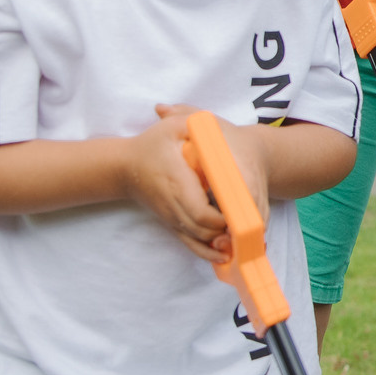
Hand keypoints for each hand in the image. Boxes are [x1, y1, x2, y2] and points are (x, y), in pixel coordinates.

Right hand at [123, 104, 233, 263]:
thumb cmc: (152, 145)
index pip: (201, 210)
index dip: (223, 217)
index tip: (242, 212)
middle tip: (251, 226)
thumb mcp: (173, 127)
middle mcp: (174, 204)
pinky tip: (225, 254)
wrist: (124, 168)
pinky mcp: (173, 224)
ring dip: (221, 243)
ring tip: (244, 240)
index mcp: (177, 182)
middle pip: (204, 229)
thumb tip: (212, 127)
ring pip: (199, 240)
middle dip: (228, 232)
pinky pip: (190, 244)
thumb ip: (192, 120)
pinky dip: (208, 252)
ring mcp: (172, 217)